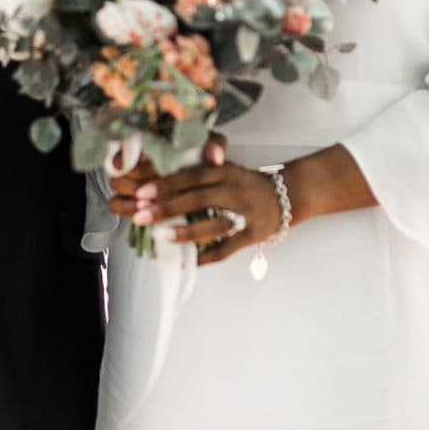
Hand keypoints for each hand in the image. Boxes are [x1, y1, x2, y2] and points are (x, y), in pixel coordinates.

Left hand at [110, 137, 284, 267]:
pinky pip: (227, 249)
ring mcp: (245, 214)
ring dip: (186, 233)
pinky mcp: (253, 235)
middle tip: (140, 216)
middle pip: (197, 199)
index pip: (191, 176)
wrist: (287, 195)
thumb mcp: (227, 168)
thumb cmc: (246, 183)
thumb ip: (200, 171)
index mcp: (225, 171)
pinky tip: (187, 261)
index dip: (166, 184)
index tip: (142, 193)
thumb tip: (160, 178)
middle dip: (166, 208)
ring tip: (162, 237)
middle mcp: (235, 190)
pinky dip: (206, 257)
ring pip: (213, 225)